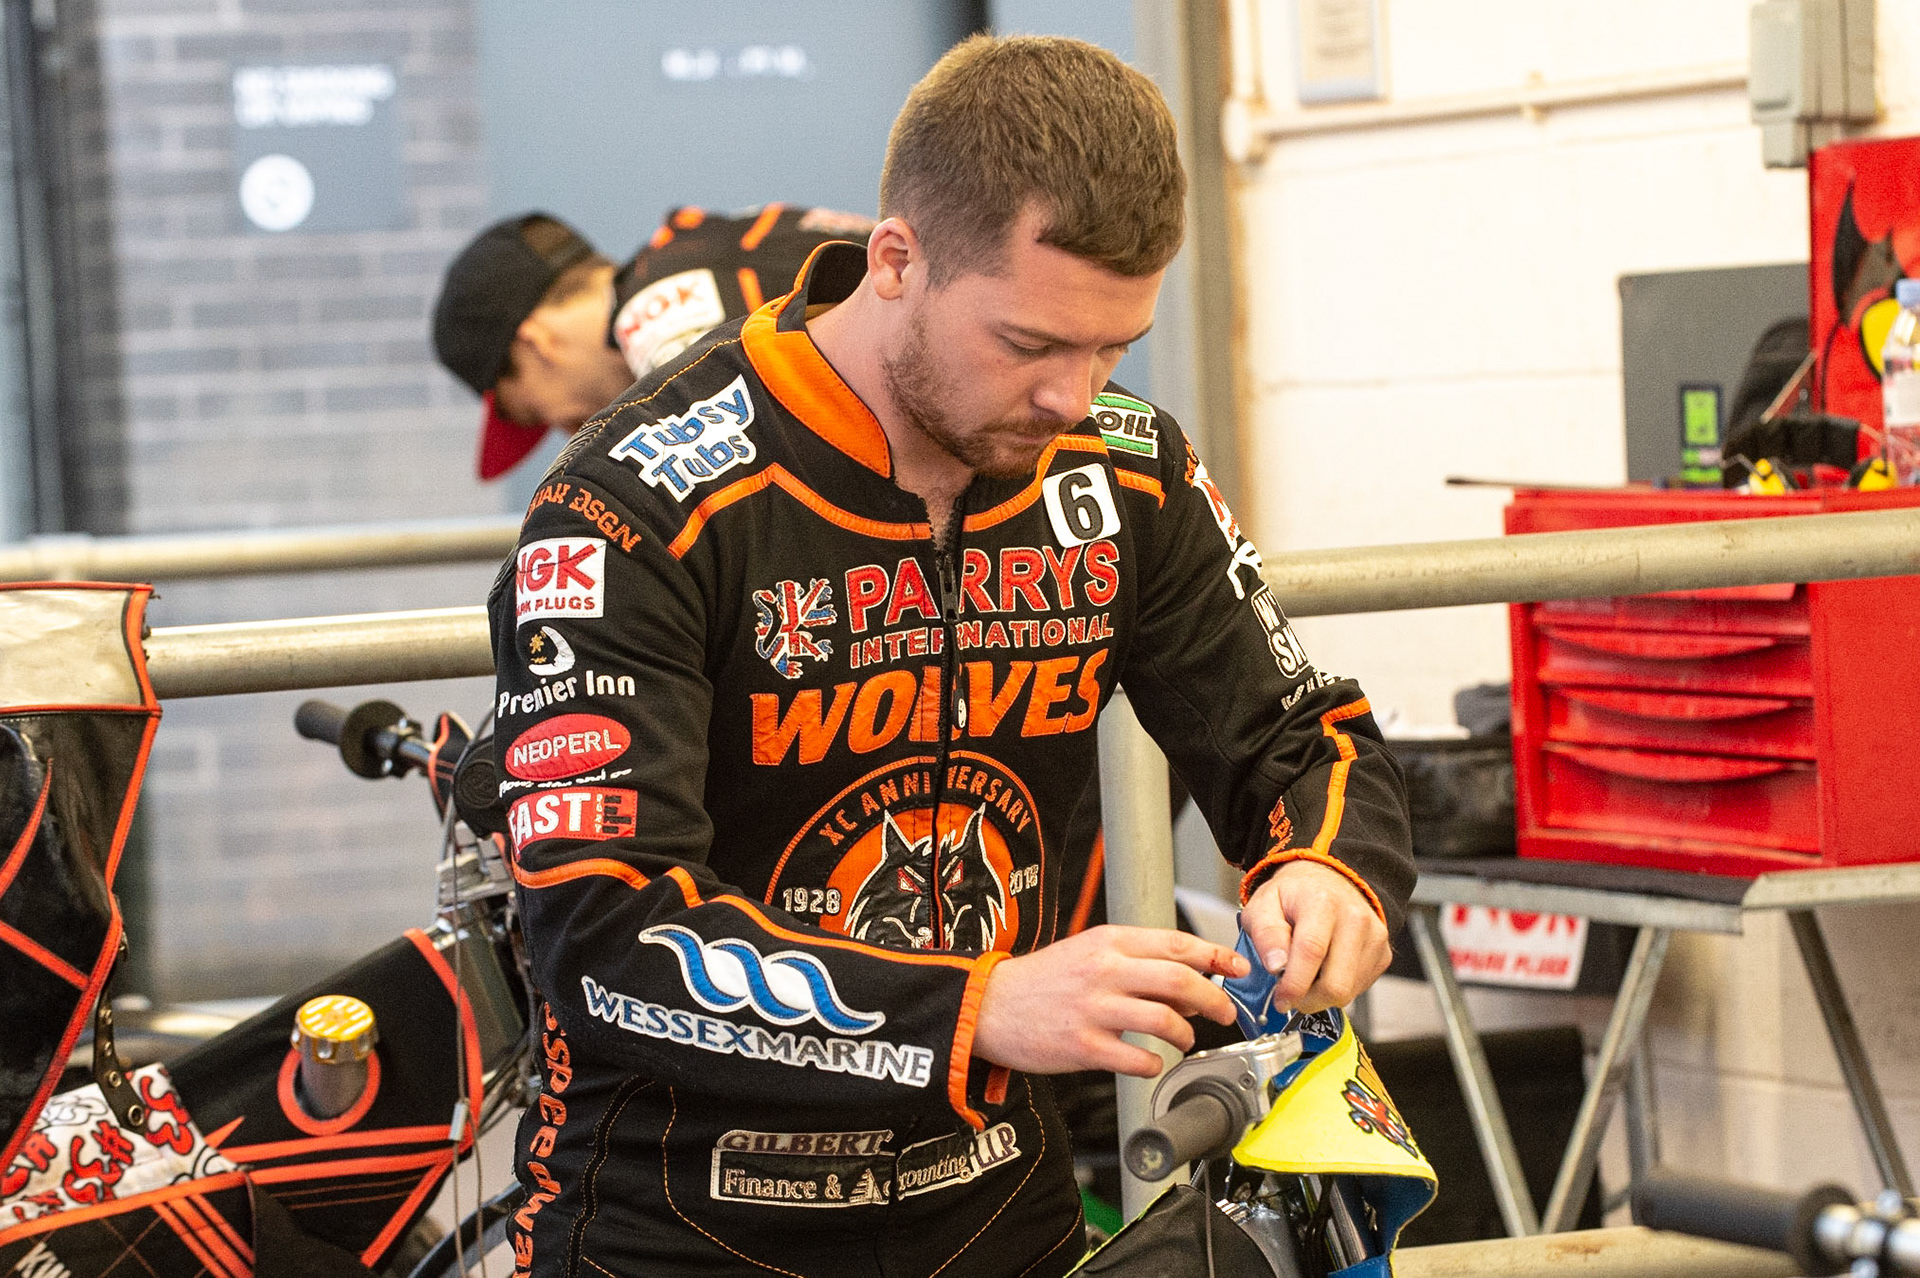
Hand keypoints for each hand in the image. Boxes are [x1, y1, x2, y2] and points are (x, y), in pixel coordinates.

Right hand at [972, 925, 1249, 1077]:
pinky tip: (1151, 1063)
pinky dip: (1154, 1064)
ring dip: (1186, 1034)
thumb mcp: (1089, 952)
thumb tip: (1188, 983)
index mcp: (1109, 942)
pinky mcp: (1083, 1045)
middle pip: (1180, 980)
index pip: (1177, 944)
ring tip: (1184, 1040)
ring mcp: (1094, 1008)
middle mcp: (1104, 970)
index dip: (1216, 957)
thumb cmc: (1043, 980)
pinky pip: (1137, 1058)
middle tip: (1225, 1013)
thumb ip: (1136, 962)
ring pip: (1164, 1020)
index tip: (1238, 969)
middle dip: (1213, 999)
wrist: (989, 1005)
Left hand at [1241, 860, 1390, 1013]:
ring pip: (1347, 992)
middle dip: (1308, 999)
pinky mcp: (1383, 954)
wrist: (1329, 883)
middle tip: (1290, 994)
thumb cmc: (1293, 897)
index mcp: (1322, 902)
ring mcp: (1374, 937)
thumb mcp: (1263, 905)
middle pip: (1336, 983)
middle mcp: (1355, 918)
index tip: (1280, 999)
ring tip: (1307, 974)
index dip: (1293, 984)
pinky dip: (1337, 989)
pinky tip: (1325, 969)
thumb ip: (1266, 934)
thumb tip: (1276, 966)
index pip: (1311, 951)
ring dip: (1321, 996)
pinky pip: (1358, 989)